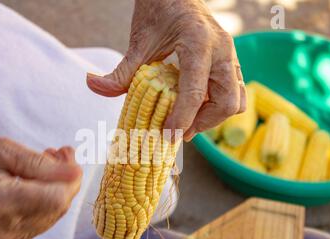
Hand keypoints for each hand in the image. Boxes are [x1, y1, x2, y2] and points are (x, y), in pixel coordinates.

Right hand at [0, 137, 81, 238]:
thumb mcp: (2, 149)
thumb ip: (41, 164)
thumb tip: (76, 174)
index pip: (55, 198)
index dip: (70, 177)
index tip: (67, 153)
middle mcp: (2, 229)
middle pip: (58, 207)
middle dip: (66, 180)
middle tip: (58, 153)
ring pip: (53, 215)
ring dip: (57, 189)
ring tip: (45, 163)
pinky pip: (41, 222)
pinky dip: (45, 201)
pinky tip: (35, 182)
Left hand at [87, 0, 245, 141]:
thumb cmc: (158, 9)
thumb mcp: (139, 41)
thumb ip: (121, 70)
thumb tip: (93, 85)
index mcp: (199, 43)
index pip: (195, 91)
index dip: (182, 119)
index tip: (168, 136)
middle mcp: (222, 50)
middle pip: (227, 102)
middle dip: (204, 123)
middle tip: (180, 132)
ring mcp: (230, 55)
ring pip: (236, 99)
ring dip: (213, 117)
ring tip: (188, 123)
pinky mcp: (231, 60)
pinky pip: (235, 92)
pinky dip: (217, 106)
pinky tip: (196, 107)